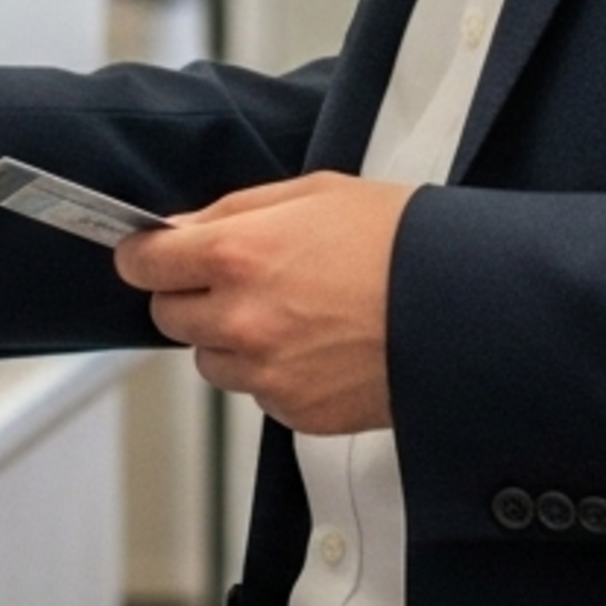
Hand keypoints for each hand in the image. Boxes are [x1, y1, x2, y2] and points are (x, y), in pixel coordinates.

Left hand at [112, 174, 409, 434]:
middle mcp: (241, 319)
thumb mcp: (313, 193)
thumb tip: (184, 228)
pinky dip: (273, 372)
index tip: (149, 254)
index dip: (145, 255)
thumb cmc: (399, 241)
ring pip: (210, 359)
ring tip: (292, 311)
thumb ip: (235, 211)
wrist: (461, 307)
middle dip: (191, 295)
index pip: (145, 264)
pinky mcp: (295, 413)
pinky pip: (257, 392)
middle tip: (239, 277)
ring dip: (231, 338)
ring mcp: (266, 373)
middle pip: (168, 316)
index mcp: (238, 254)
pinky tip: (318, 343)